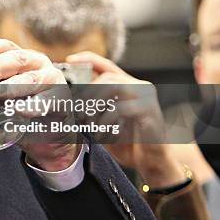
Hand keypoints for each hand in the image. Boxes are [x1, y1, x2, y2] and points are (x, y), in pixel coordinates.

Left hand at [0, 38, 79, 171]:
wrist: (46, 135)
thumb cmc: (16, 112)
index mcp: (18, 60)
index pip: (5, 46)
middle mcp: (37, 66)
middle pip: (19, 58)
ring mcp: (52, 82)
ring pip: (35, 79)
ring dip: (15, 86)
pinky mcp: (61, 102)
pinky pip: (49, 102)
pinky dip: (34, 106)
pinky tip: (21, 112)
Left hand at [67, 52, 186, 187]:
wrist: (151, 160)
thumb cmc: (126, 140)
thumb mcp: (103, 121)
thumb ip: (92, 107)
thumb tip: (68, 96)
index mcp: (126, 85)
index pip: (106, 64)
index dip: (87, 59)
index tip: (69, 61)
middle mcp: (138, 86)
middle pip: (106, 77)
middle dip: (87, 93)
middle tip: (77, 112)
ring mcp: (146, 96)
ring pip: (114, 86)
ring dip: (94, 104)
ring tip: (87, 122)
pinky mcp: (149, 110)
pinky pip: (120, 108)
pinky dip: (105, 120)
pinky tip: (101, 134)